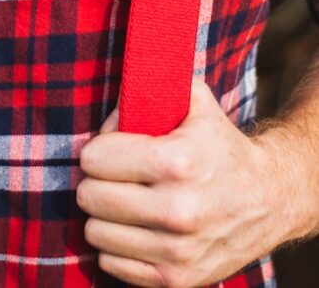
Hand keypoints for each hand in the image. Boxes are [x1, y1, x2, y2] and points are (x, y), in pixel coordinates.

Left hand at [76, 78, 281, 287]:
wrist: (269, 198)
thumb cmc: (220, 144)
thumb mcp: (193, 100)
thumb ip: (148, 90)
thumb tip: (107, 115)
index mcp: (177, 162)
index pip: (95, 158)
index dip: (99, 148)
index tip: (112, 147)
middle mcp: (177, 210)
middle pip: (90, 196)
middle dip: (96, 180)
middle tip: (115, 175)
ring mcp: (177, 250)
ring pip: (95, 232)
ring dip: (104, 215)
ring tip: (126, 200)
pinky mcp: (176, 280)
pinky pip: (111, 263)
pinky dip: (117, 245)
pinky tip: (137, 227)